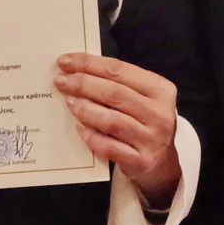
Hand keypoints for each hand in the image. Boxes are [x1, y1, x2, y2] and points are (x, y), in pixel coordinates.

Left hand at [54, 53, 180, 202]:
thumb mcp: (142, 98)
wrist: (162, 163)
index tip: (65, 61)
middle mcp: (160, 113)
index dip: (90, 63)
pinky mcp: (141, 161)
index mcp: (160, 90)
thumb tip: (77, 70)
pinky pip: (108, 146)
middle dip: (83, 84)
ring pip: (111, 120)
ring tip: (68, 101)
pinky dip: (90, 135)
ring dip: (85, 109)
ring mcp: (151, 139)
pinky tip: (79, 127)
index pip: (120, 70)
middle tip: (61, 81)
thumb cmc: (145, 122)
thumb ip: (118, 84)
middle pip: (115, 93)